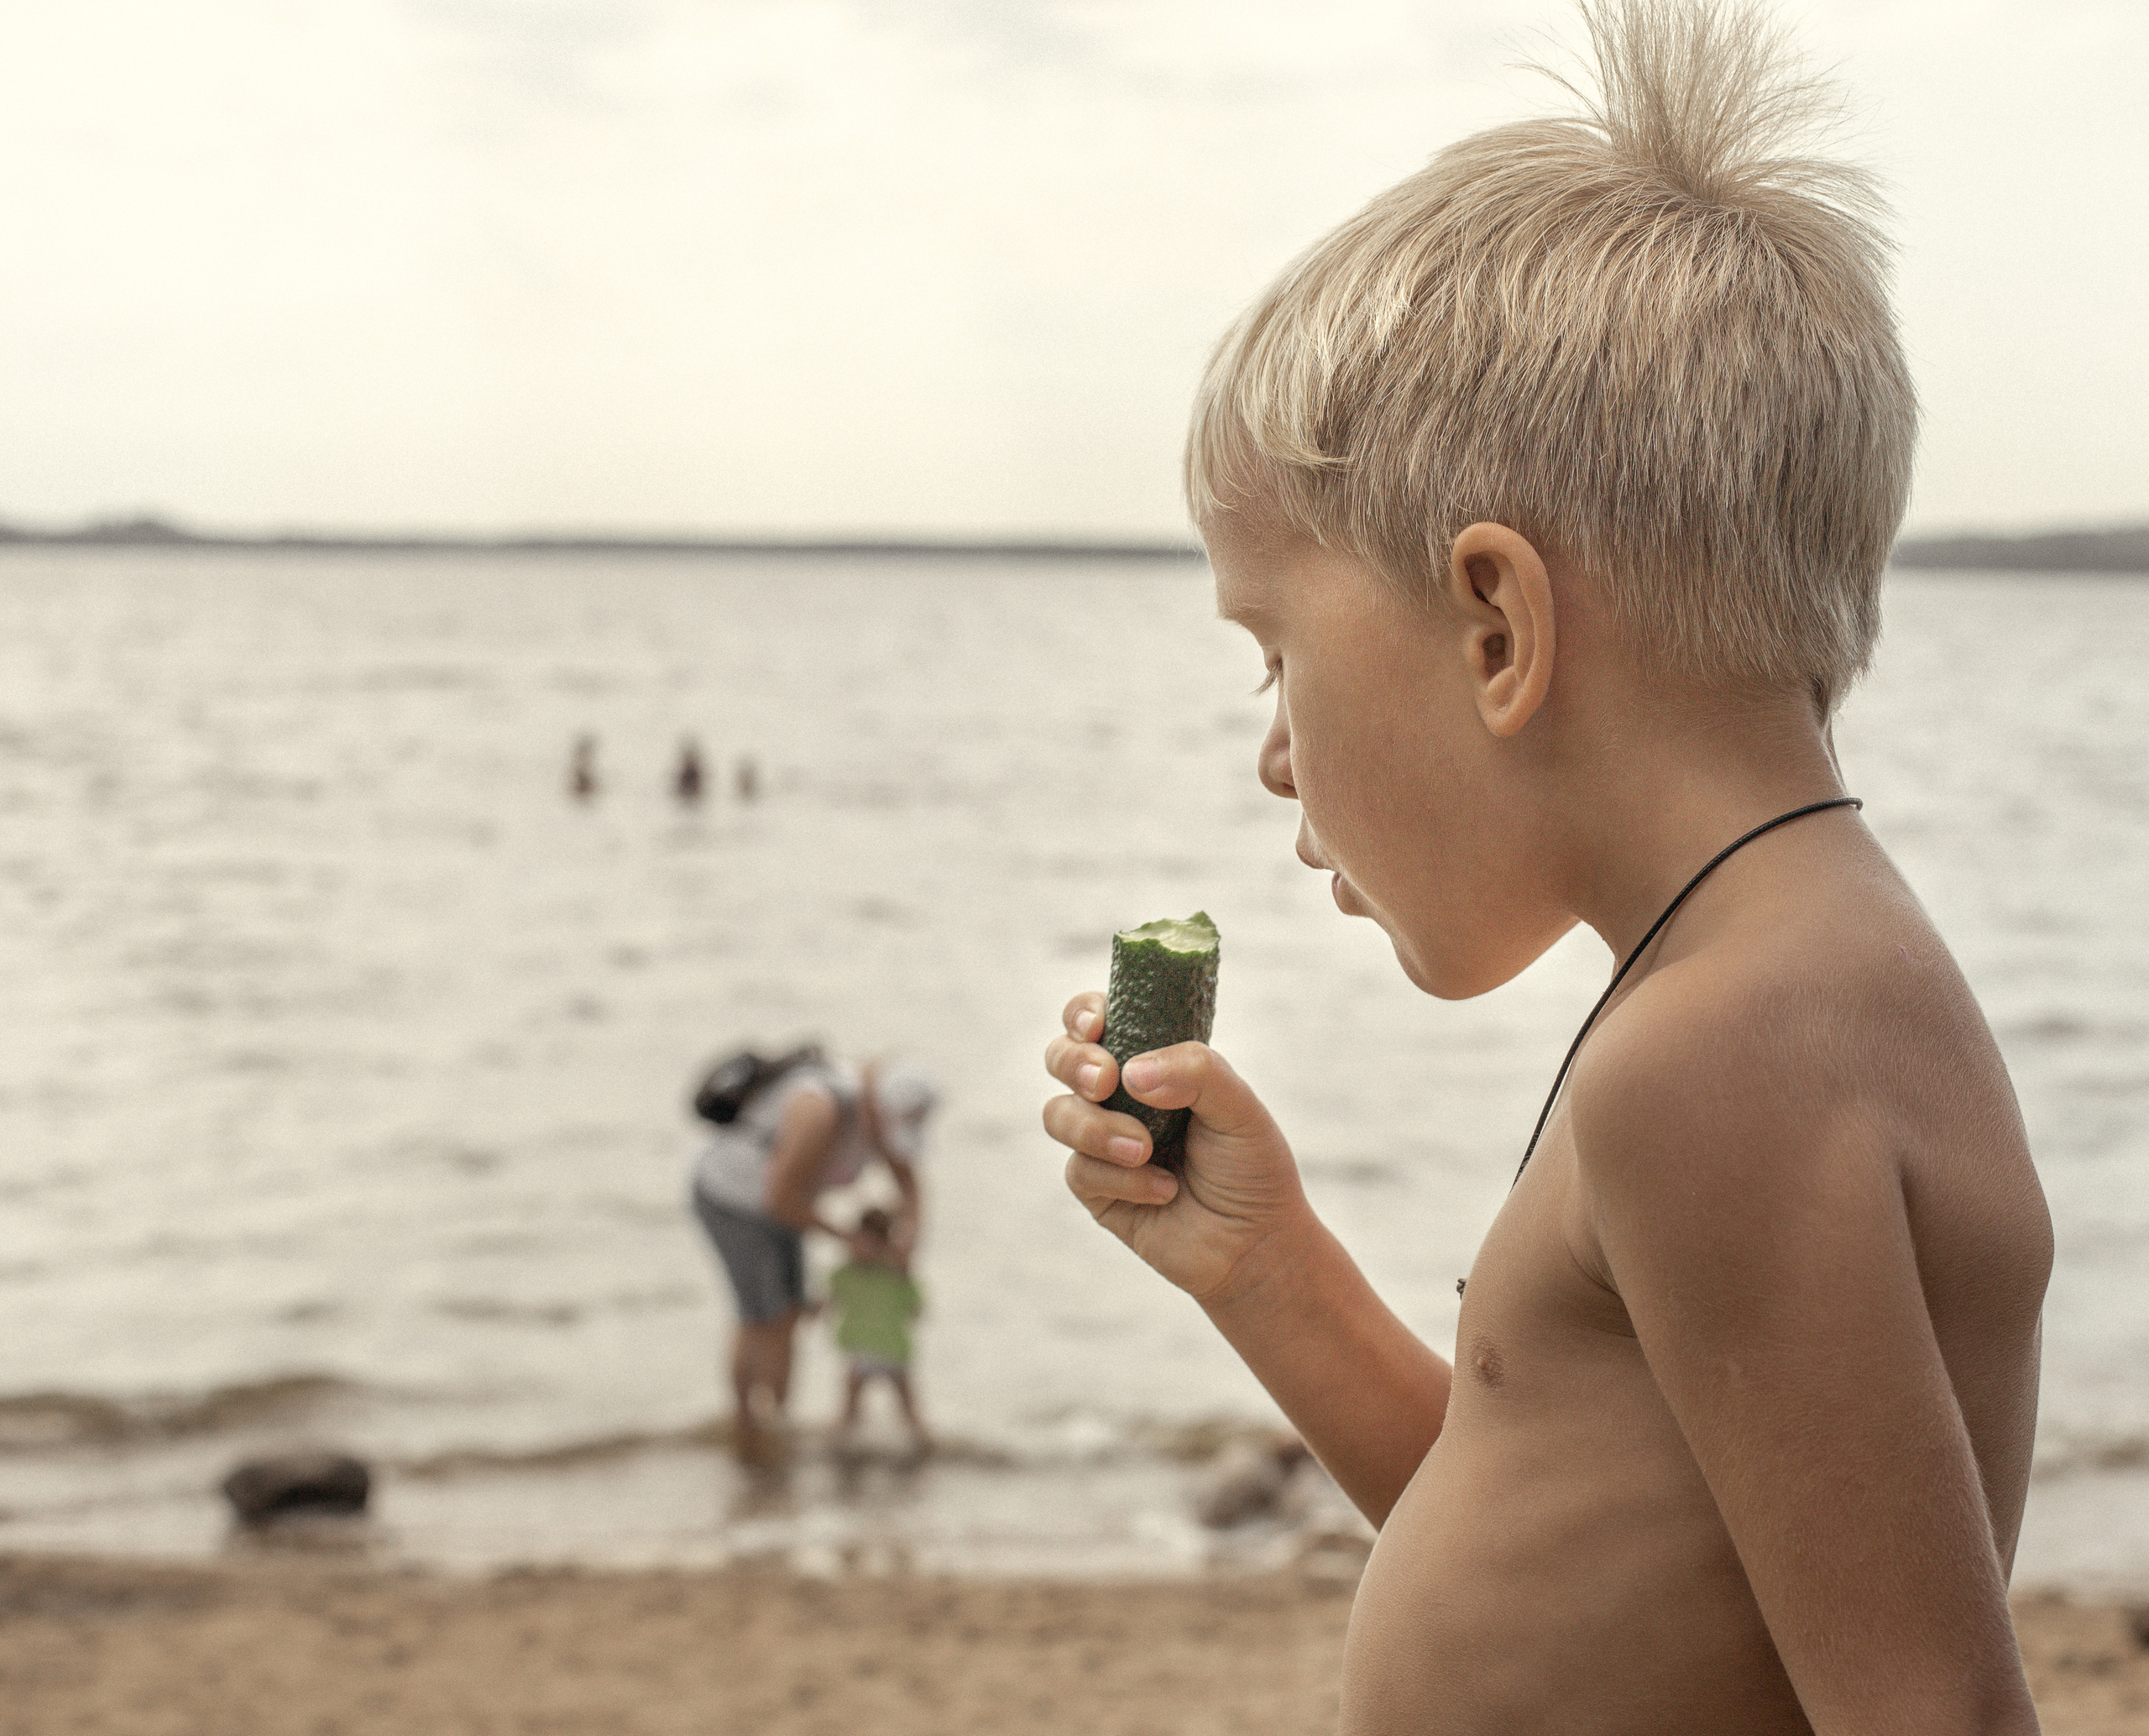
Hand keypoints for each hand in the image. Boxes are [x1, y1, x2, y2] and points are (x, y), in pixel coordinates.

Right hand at [1042, 992, 1314, 1305]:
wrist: (1255, 1246)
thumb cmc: (1251, 1168)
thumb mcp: (1240, 1107)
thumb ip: (1196, 1071)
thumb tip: (1130, 1072)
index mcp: (1153, 1063)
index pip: (1101, 1020)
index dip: (1085, 1013)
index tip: (1097, 1026)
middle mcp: (1121, 1096)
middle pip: (1061, 1057)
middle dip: (1075, 1063)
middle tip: (1105, 1082)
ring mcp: (1102, 1142)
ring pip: (1058, 1114)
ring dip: (1097, 1128)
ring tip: (1146, 1149)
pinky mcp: (1096, 1188)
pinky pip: (1080, 1169)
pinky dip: (1122, 1178)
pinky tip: (1163, 1190)